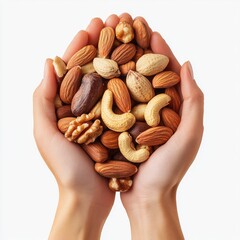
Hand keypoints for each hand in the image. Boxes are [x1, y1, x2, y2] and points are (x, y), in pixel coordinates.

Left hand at [33, 16, 117, 239]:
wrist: (89, 197)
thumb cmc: (66, 169)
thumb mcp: (46, 134)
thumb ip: (43, 99)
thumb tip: (48, 63)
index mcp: (67, 104)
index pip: (74, 66)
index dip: (82, 43)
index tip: (93, 23)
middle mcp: (87, 106)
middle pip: (95, 67)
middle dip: (105, 42)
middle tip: (116, 19)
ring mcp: (104, 114)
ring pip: (113, 79)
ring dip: (121, 56)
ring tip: (131, 34)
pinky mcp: (120, 125)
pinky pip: (126, 98)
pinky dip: (133, 81)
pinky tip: (142, 65)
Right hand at [120, 15, 203, 239]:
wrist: (147, 196)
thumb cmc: (170, 169)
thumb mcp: (190, 134)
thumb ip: (193, 99)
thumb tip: (187, 64)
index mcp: (171, 107)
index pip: (166, 70)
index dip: (158, 47)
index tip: (149, 27)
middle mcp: (150, 108)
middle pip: (143, 71)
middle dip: (133, 47)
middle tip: (122, 23)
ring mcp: (133, 115)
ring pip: (124, 82)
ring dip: (117, 60)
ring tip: (107, 38)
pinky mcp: (116, 125)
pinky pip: (111, 100)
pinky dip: (104, 84)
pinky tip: (96, 69)